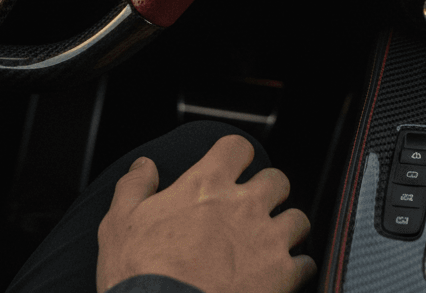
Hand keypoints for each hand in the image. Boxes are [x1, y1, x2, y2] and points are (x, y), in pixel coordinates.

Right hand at [96, 134, 315, 292]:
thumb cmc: (139, 274)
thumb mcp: (120, 223)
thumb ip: (134, 187)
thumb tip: (144, 166)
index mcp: (206, 185)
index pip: (237, 147)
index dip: (237, 155)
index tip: (233, 167)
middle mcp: (243, 205)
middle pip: (277, 179)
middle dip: (269, 190)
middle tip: (256, 206)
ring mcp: (266, 240)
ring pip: (298, 218)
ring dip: (287, 227)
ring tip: (273, 241)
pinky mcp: (281, 277)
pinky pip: (306, 262)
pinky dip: (298, 267)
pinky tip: (285, 275)